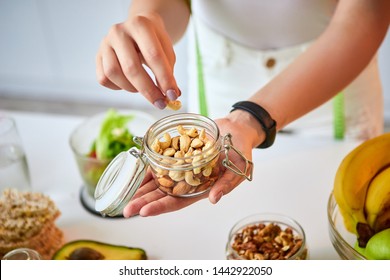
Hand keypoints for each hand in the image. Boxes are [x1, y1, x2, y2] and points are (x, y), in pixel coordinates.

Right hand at [96, 12, 180, 108]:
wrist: (138, 29)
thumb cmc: (154, 42)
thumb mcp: (167, 51)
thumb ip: (169, 72)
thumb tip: (172, 96)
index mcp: (140, 25)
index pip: (153, 56)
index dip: (164, 78)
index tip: (172, 95)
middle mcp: (119, 32)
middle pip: (131, 67)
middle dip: (148, 90)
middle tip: (160, 102)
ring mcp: (105, 43)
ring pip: (113, 73)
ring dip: (131, 88)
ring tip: (142, 88)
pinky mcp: (98, 56)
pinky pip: (104, 78)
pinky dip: (118, 87)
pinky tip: (129, 84)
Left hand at [123, 113, 260, 216]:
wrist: (235, 130)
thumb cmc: (240, 151)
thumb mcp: (239, 169)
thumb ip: (226, 184)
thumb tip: (214, 199)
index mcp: (200, 189)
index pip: (177, 202)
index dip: (161, 207)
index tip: (144, 212)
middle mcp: (187, 181)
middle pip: (162, 194)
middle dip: (144, 202)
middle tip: (126, 209)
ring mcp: (180, 167)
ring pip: (157, 180)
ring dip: (141, 187)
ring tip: (124, 194)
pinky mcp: (177, 153)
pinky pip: (159, 161)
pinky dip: (147, 166)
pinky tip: (134, 171)